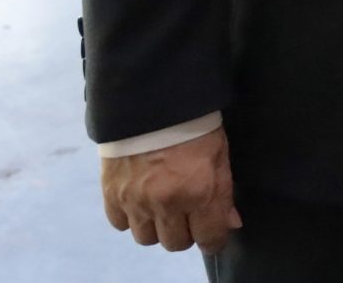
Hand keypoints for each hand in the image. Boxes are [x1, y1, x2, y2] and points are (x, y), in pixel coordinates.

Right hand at [101, 125, 238, 254]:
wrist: (150, 98)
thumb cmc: (195, 124)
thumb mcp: (220, 154)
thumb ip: (224, 194)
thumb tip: (230, 224)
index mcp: (199, 192)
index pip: (208, 239)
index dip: (213, 239)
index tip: (211, 232)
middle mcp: (167, 203)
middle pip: (176, 244)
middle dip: (185, 232)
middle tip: (186, 213)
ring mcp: (136, 201)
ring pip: (147, 239)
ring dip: (156, 227)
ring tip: (161, 206)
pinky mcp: (111, 194)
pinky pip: (120, 224)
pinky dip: (130, 216)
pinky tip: (139, 199)